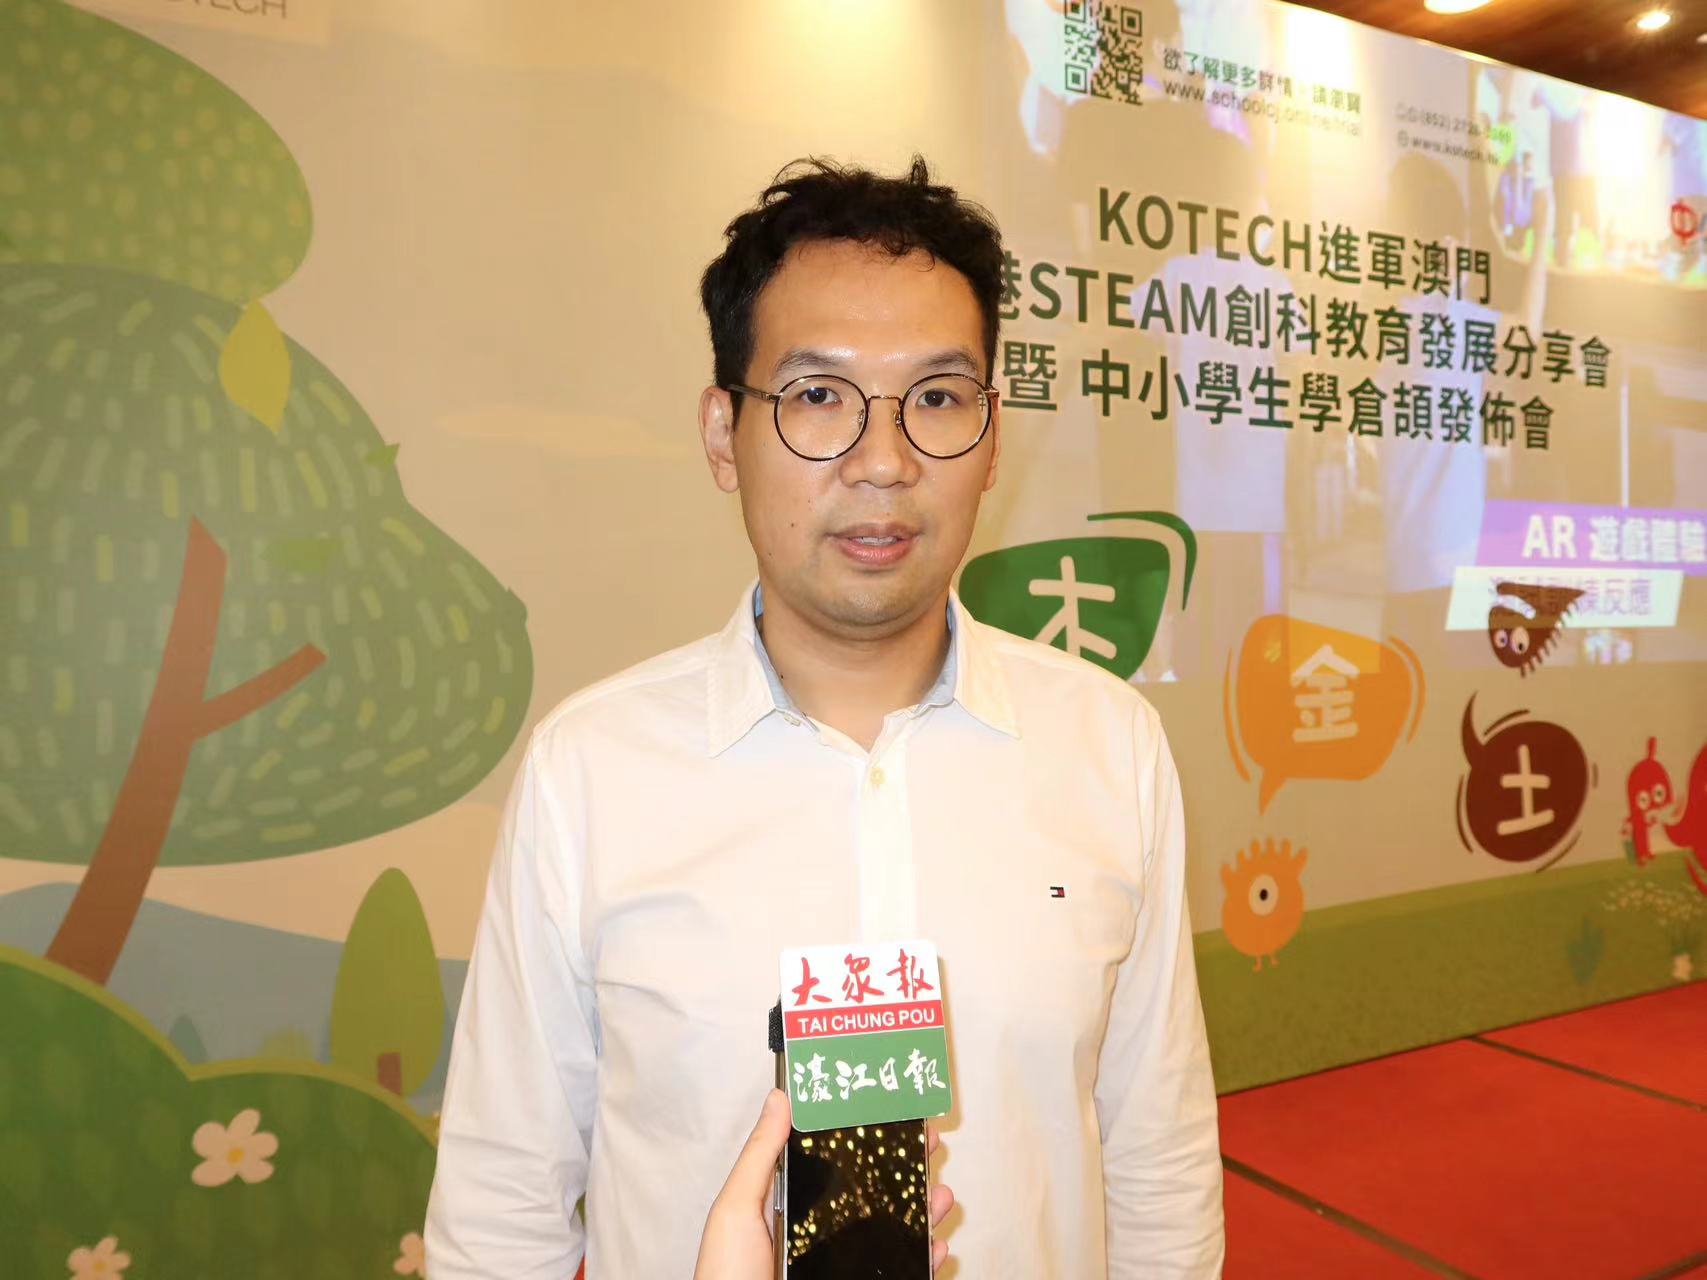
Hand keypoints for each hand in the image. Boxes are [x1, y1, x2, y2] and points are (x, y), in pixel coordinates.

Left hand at [692, 1089, 953, 1278]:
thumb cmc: (727, 1277)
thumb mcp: (737, 1210)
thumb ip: (760, 1155)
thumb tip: (779, 1098)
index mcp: (791, 1207)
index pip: (834, 1163)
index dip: (863, 1139)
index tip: (891, 1113)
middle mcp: (819, 1234)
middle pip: (871, 1194)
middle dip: (904, 1170)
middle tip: (930, 1145)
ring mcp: (840, 1264)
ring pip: (893, 1232)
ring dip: (923, 1211)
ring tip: (941, 1195)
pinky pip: (900, 1272)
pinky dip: (923, 1260)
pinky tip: (936, 1247)